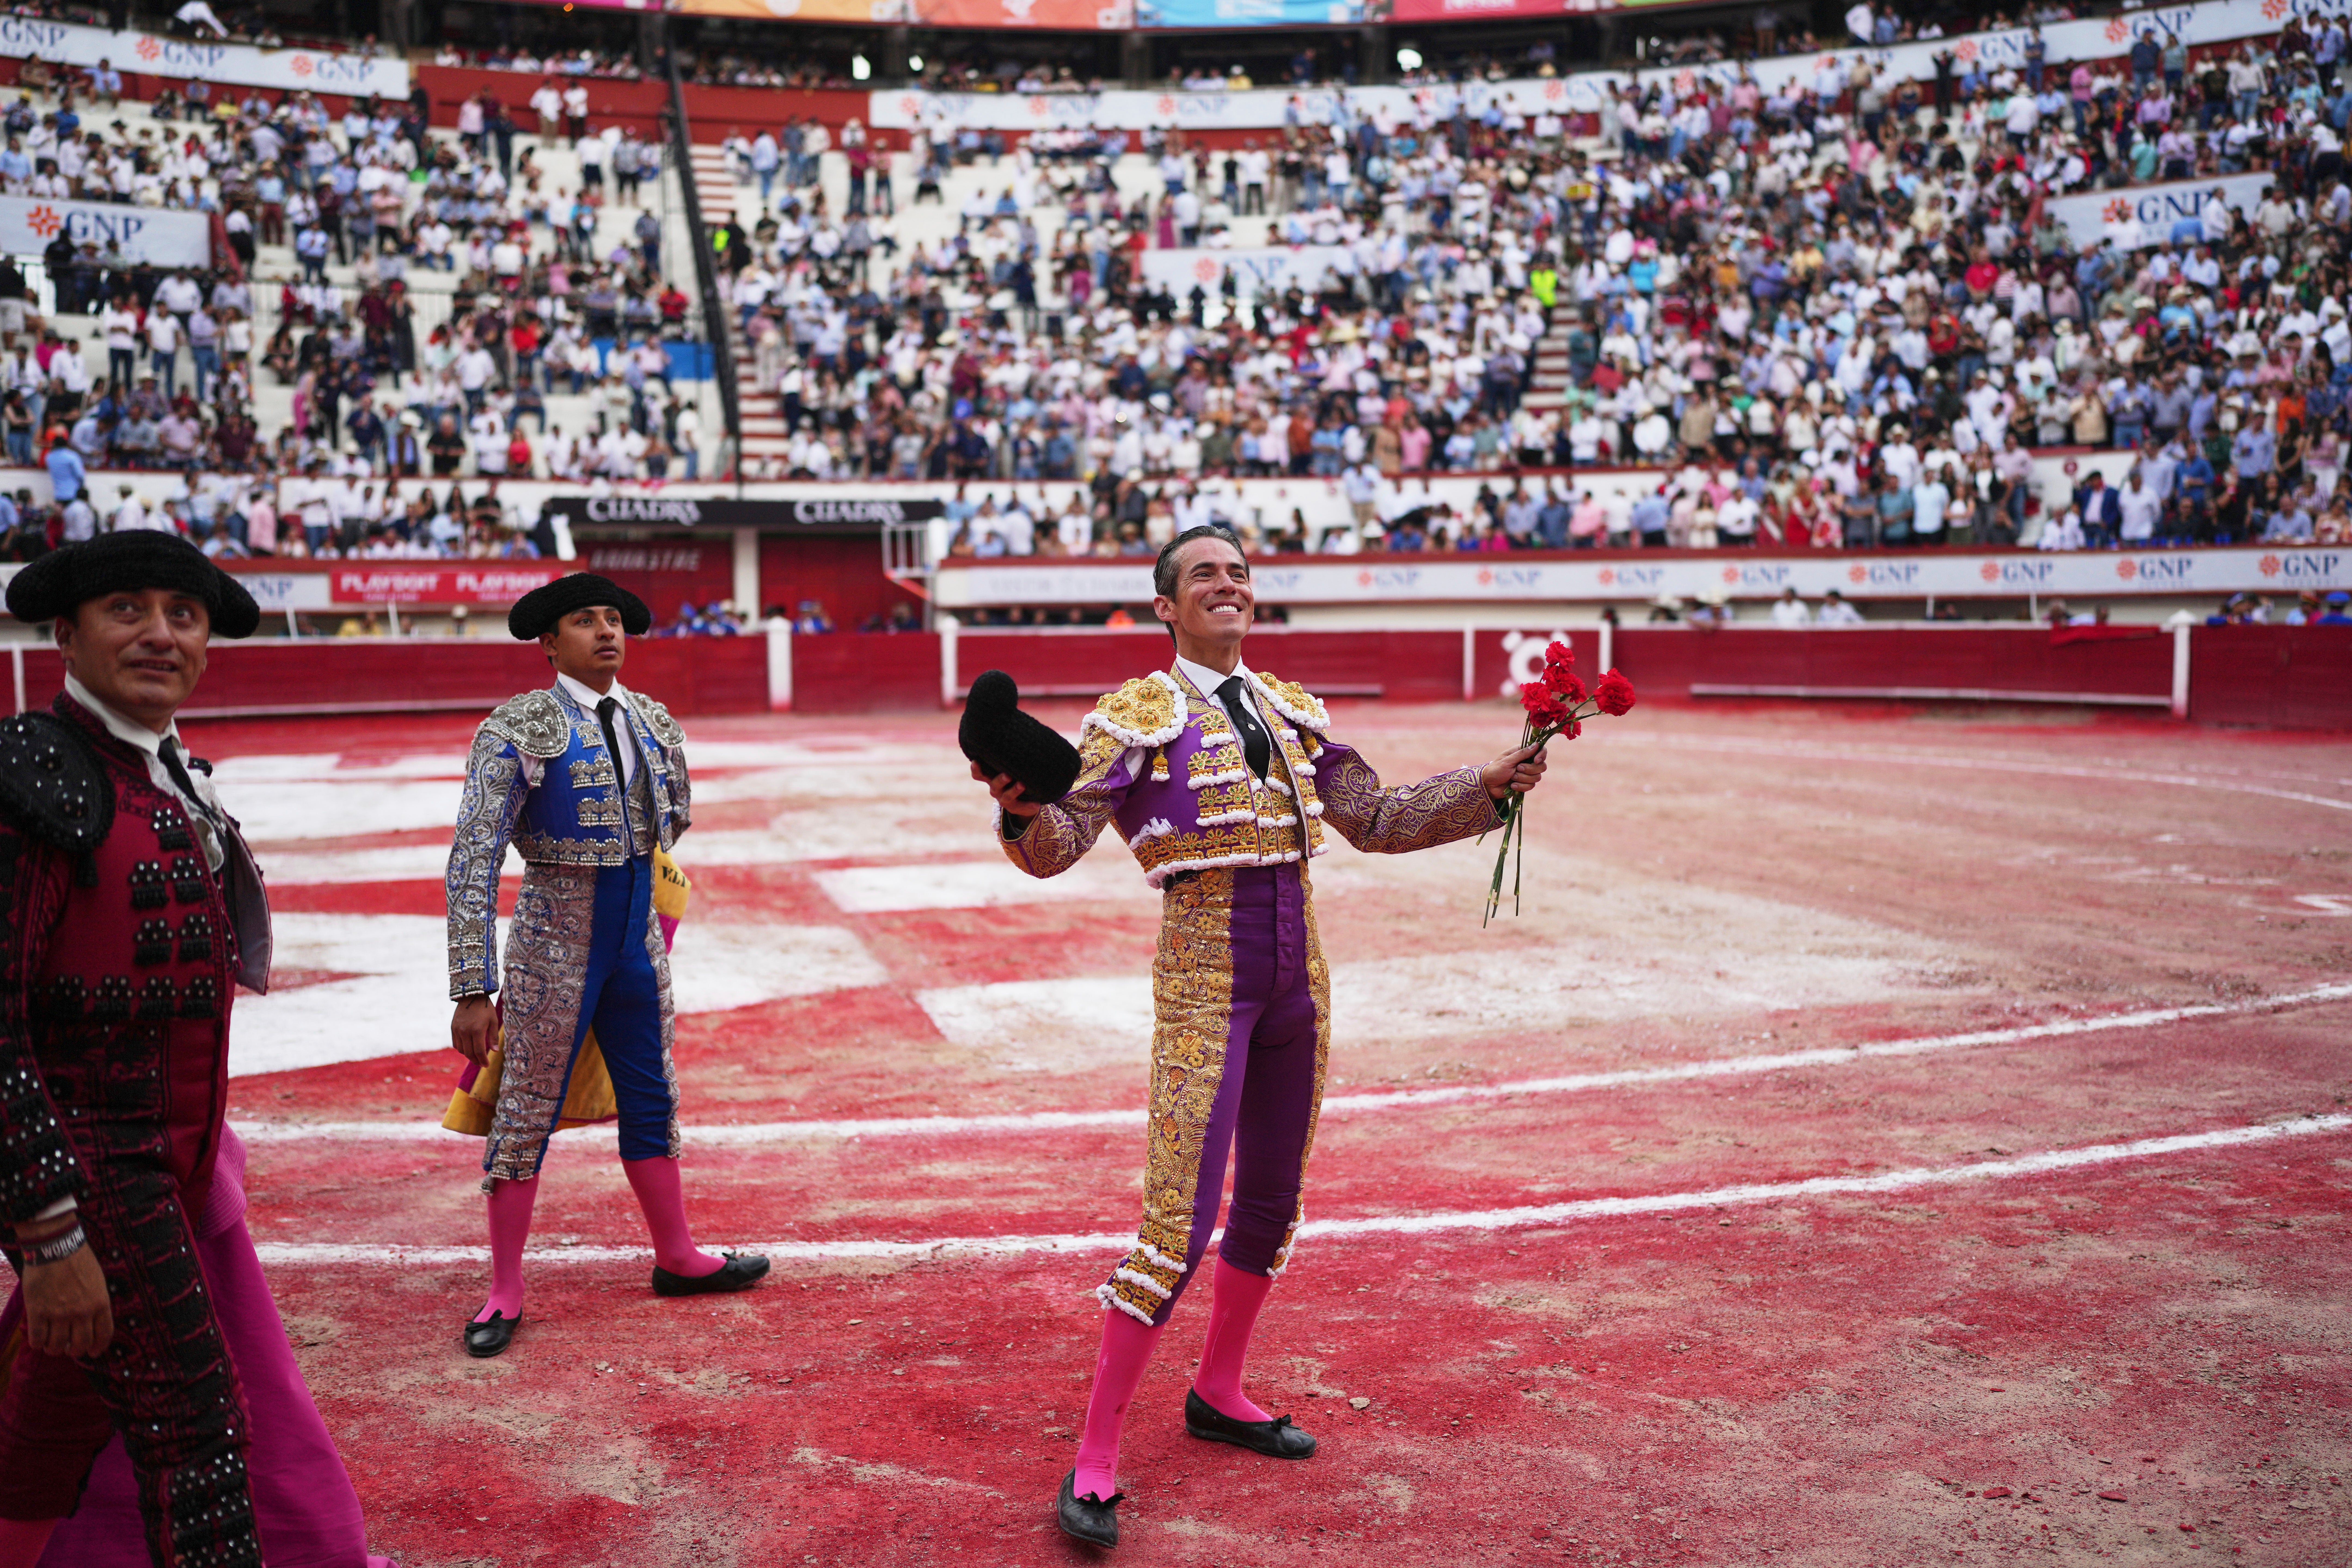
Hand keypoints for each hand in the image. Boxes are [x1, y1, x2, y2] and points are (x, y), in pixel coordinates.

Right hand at [21, 1244, 110, 1358]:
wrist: (56, 1247)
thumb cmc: (79, 1261)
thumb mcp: (97, 1281)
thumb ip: (95, 1302)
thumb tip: (92, 1321)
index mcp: (100, 1304)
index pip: (104, 1334)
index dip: (98, 1348)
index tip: (93, 1353)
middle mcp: (82, 1312)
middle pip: (80, 1345)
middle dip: (75, 1351)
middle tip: (69, 1349)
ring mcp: (59, 1314)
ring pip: (57, 1345)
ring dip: (54, 1349)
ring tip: (51, 1345)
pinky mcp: (38, 1312)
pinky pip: (37, 1338)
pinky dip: (37, 1343)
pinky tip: (38, 1340)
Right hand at [451, 994, 497, 1064]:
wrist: (471, 995)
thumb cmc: (485, 1008)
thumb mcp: (493, 1020)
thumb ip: (493, 1037)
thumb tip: (495, 1051)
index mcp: (477, 1030)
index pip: (479, 1051)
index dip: (483, 1060)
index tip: (487, 1065)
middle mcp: (465, 1031)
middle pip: (469, 1053)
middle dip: (476, 1061)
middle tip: (482, 1064)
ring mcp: (457, 1030)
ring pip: (461, 1050)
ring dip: (469, 1055)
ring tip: (476, 1057)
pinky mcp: (453, 1028)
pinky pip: (456, 1043)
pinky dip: (462, 1049)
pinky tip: (468, 1048)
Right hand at [971, 761, 1041, 817]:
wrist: (1025, 796)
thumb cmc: (1016, 774)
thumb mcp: (1012, 765)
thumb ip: (1013, 755)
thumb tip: (1020, 734)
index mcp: (991, 777)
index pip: (979, 774)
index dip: (976, 769)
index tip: (976, 761)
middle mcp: (995, 788)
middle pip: (993, 784)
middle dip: (1000, 780)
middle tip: (1007, 775)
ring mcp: (1003, 799)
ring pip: (1006, 796)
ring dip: (1014, 791)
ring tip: (1022, 785)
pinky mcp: (1014, 808)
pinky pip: (1020, 807)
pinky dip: (1028, 805)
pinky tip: (1036, 804)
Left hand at [1481, 742, 1548, 801]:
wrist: (1488, 785)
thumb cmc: (1496, 769)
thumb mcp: (1508, 760)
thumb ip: (1522, 753)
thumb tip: (1537, 745)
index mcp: (1523, 753)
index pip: (1541, 751)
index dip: (1541, 755)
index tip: (1536, 760)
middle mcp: (1527, 762)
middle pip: (1542, 766)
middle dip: (1530, 769)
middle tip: (1517, 769)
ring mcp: (1527, 774)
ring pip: (1537, 777)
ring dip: (1523, 778)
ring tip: (1512, 777)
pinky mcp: (1525, 784)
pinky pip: (1531, 786)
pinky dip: (1521, 786)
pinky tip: (1512, 785)